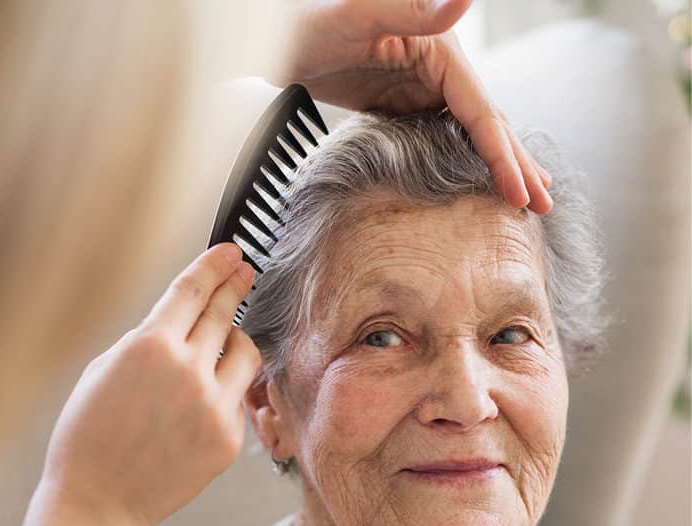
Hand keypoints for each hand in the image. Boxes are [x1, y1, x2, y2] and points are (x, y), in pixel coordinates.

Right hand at [40, 244, 260, 525]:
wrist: (100, 501)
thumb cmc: (90, 440)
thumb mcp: (104, 371)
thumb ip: (146, 342)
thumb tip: (179, 324)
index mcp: (149, 346)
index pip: (193, 290)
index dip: (215, 266)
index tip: (230, 253)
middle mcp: (188, 371)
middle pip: (224, 313)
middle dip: (236, 287)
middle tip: (245, 272)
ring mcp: (214, 406)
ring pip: (246, 354)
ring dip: (237, 340)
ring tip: (227, 341)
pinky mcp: (229, 437)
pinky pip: (238, 398)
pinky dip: (225, 391)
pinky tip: (201, 402)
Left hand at [277, 0, 551, 212]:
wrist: (281, 35)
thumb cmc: (312, 19)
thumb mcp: (360, 13)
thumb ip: (414, 9)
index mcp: (442, 52)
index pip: (482, 114)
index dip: (504, 157)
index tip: (522, 195)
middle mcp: (442, 68)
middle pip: (489, 124)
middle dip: (518, 165)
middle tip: (546, 205)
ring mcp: (425, 86)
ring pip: (474, 132)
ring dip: (502, 164)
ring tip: (528, 193)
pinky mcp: (407, 102)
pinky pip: (447, 137)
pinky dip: (469, 159)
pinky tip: (480, 177)